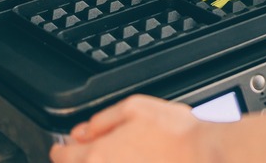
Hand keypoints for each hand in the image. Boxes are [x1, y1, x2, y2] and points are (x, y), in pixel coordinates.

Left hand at [49, 95, 217, 162]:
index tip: (69, 145)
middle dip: (81, 158)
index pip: (61, 155)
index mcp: (96, 155)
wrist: (205, 156)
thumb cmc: (176, 134)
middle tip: (98, 149)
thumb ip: (104, 118)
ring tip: (123, 153)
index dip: (63, 146)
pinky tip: (139, 159)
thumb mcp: (136, 107)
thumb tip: (84, 130)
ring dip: (103, 162)